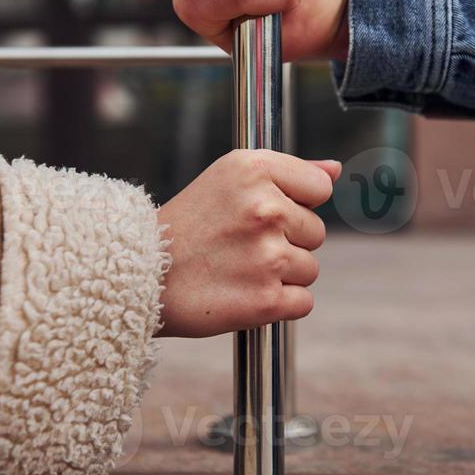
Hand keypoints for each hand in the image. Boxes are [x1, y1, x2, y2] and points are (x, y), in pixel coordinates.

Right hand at [157, 150, 340, 337]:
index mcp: (254, 170)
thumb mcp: (229, 178)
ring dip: (281, 275)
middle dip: (287, 241)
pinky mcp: (266, 301)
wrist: (138, 275)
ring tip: (238, 268)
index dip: (295, 203)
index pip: (320, 188)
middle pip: (316, 232)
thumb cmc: (187, 225)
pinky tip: (245, 292)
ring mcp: (267, 257)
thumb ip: (290, 171)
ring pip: (309, 269)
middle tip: (239, 244)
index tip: (262, 214)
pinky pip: (303, 302)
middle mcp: (264, 209)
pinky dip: (279, 304)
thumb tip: (335, 170)